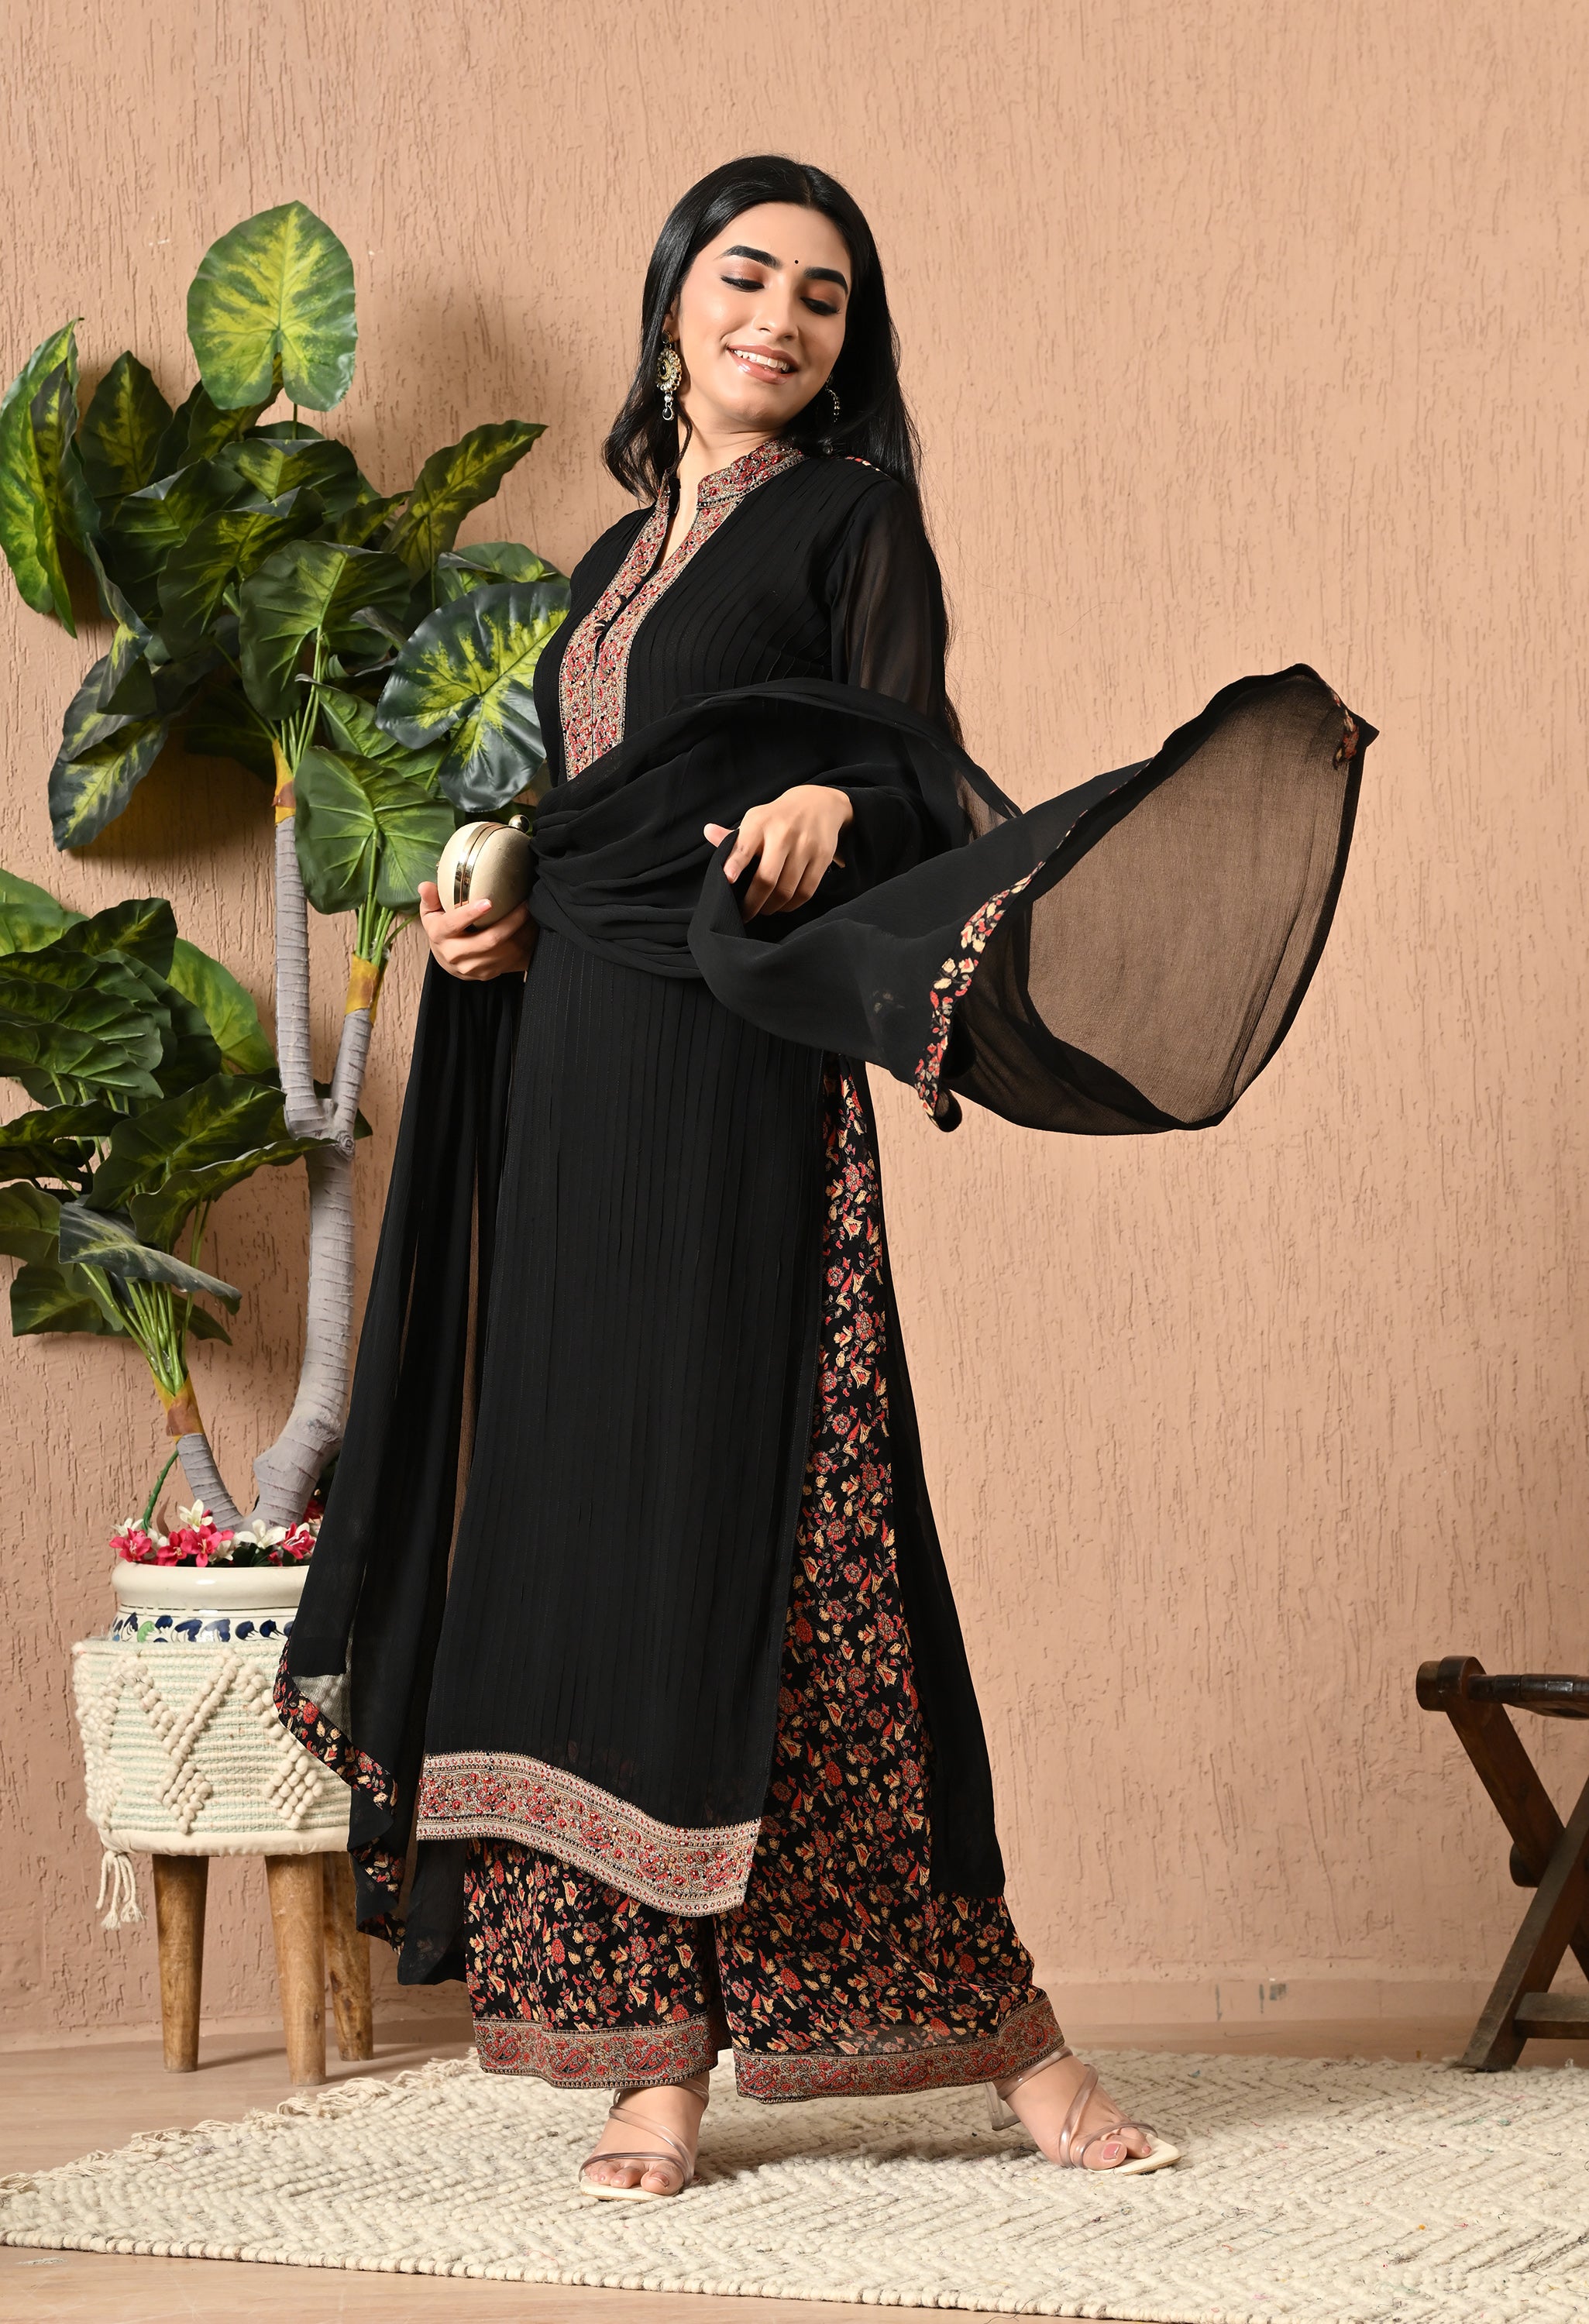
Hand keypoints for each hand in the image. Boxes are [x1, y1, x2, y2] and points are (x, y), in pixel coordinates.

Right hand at [417, 880, 536, 979]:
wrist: (447, 958)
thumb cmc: (442, 927)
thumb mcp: (432, 912)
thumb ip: (431, 898)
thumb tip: (425, 886)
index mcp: (439, 935)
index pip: (453, 924)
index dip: (470, 914)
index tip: (488, 902)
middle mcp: (452, 954)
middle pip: (487, 940)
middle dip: (510, 922)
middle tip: (524, 905)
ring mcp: (469, 967)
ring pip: (501, 952)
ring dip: (520, 933)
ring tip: (529, 915)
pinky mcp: (483, 974)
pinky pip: (507, 960)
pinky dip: (520, 945)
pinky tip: (527, 930)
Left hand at [704, 784, 853, 919]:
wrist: (819, 804)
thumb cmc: (778, 818)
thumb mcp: (756, 820)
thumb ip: (734, 836)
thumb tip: (708, 832)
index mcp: (760, 823)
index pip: (745, 845)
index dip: (735, 863)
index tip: (727, 879)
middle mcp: (783, 833)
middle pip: (767, 878)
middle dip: (752, 903)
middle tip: (745, 913)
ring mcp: (805, 845)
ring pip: (786, 890)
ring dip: (771, 907)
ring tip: (763, 909)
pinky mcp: (822, 857)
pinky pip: (805, 891)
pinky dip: (791, 905)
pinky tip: (783, 905)